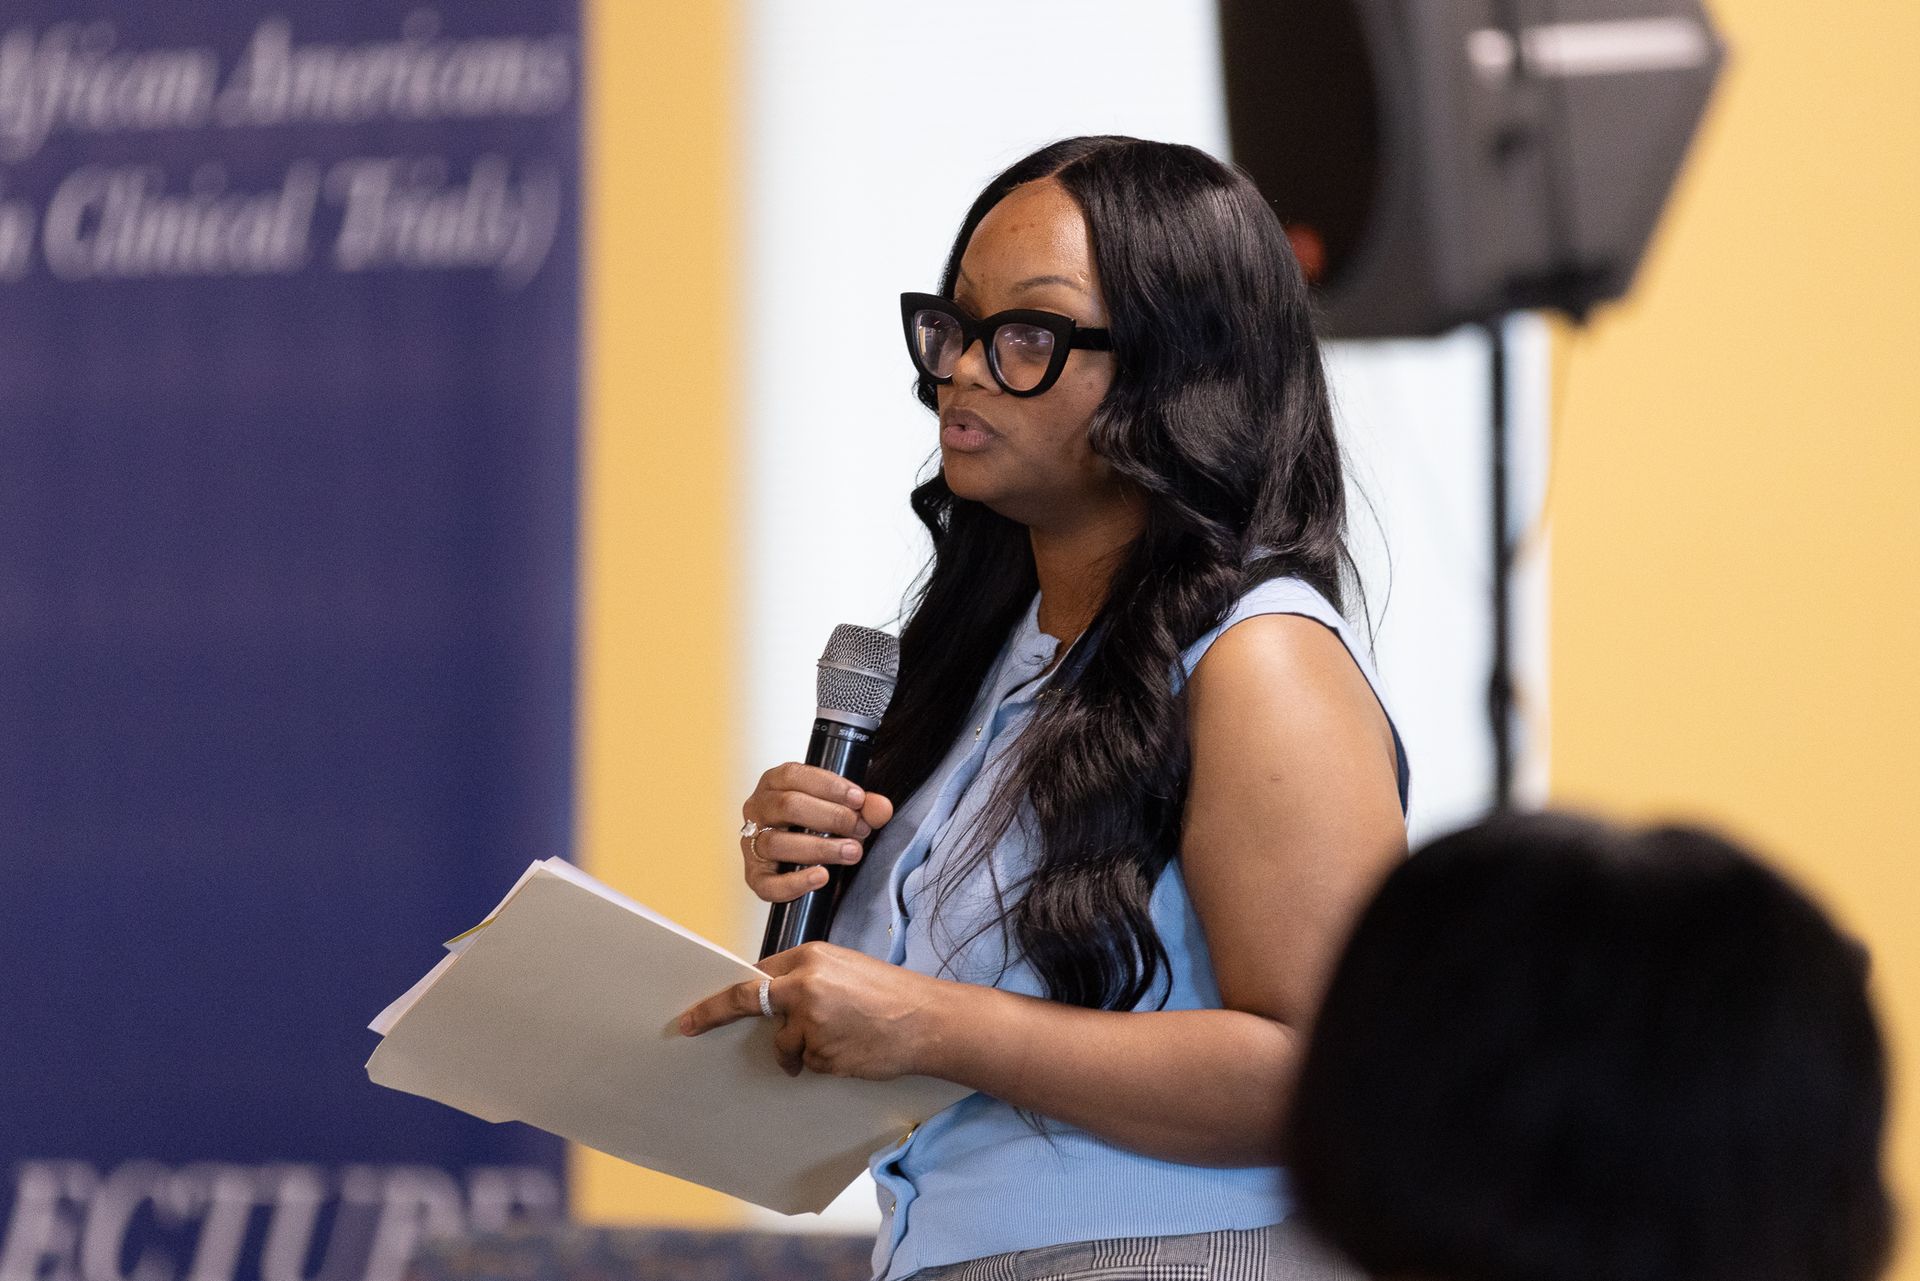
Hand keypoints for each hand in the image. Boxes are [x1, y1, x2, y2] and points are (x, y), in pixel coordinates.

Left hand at [679, 942, 947, 1079]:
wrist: (928, 1020)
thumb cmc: (891, 994)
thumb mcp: (846, 969)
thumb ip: (806, 979)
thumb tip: (769, 998)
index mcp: (810, 957)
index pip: (755, 976)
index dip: (724, 996)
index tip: (693, 1011)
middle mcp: (804, 986)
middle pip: (749, 1003)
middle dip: (715, 1016)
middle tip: (690, 1027)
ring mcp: (810, 1022)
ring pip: (786, 1043)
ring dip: (803, 1049)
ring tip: (843, 1037)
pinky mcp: (821, 1053)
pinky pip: (810, 1063)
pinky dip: (824, 1062)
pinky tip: (852, 1049)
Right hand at [740, 763, 893, 902]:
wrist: (802, 856)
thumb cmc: (818, 823)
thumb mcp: (842, 808)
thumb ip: (865, 807)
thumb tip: (881, 808)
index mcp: (775, 783)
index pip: (794, 775)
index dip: (829, 786)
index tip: (859, 799)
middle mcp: (758, 809)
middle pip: (788, 806)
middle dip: (831, 817)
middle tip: (861, 828)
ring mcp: (752, 843)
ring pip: (777, 843)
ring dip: (820, 848)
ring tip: (852, 852)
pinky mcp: (755, 876)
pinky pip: (768, 884)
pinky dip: (795, 882)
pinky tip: (821, 877)